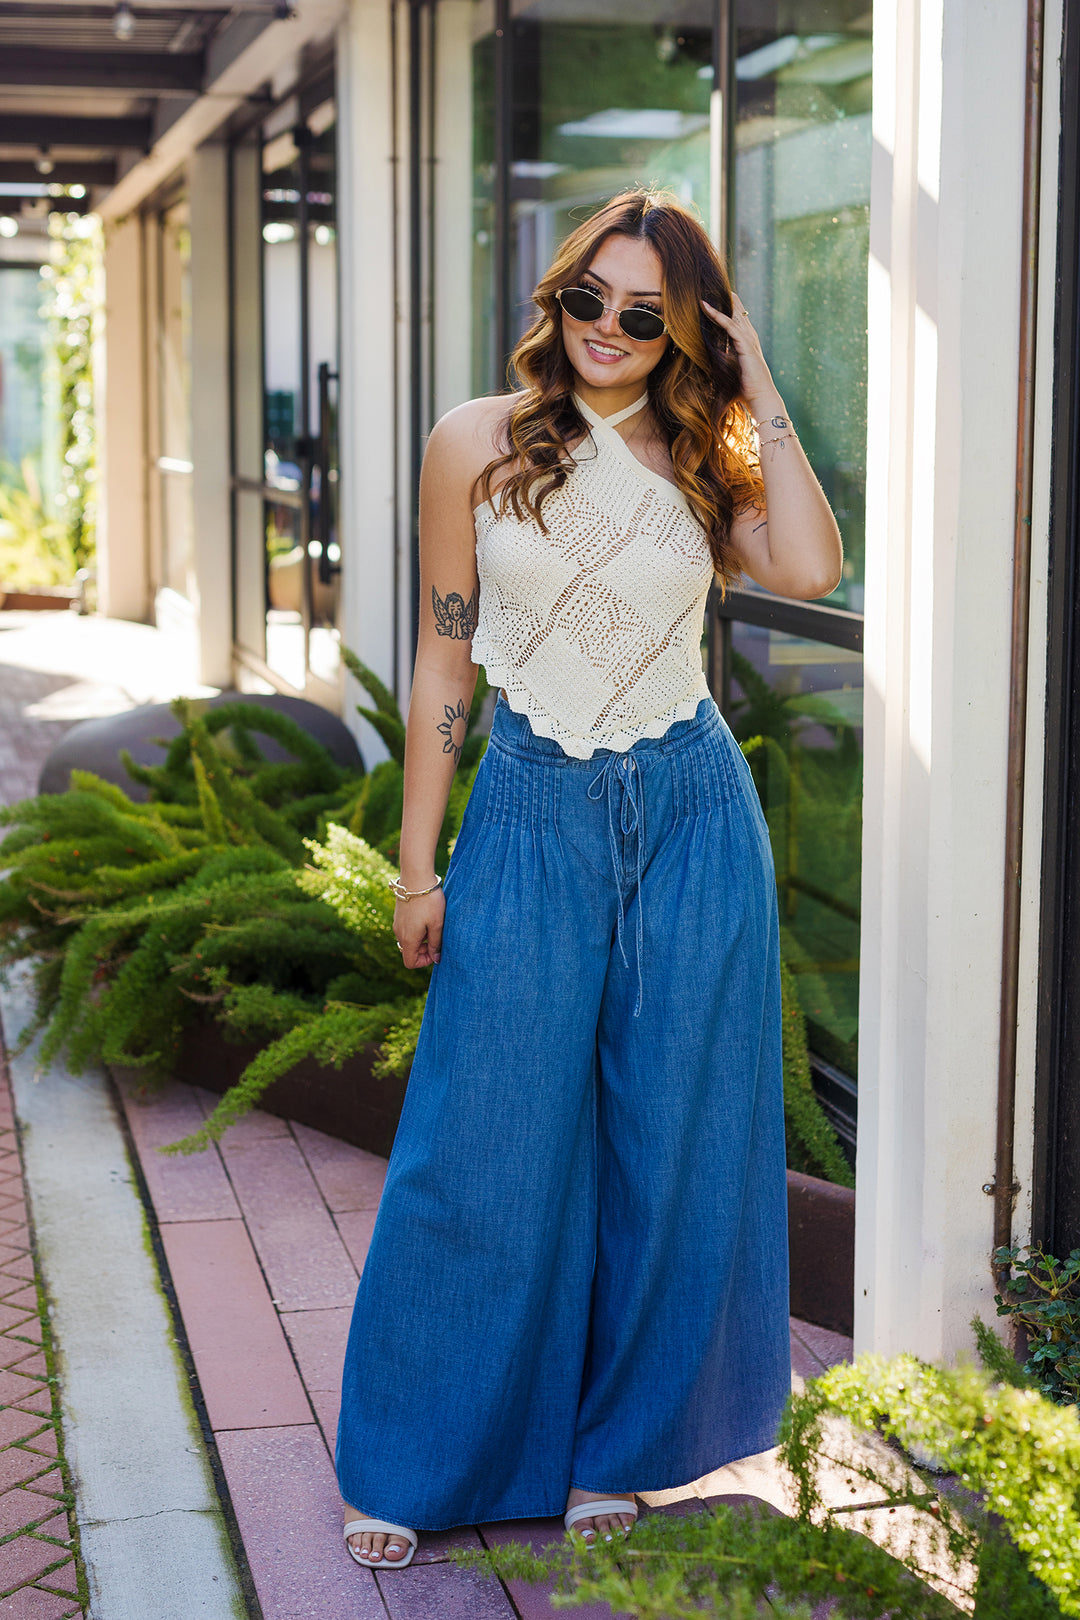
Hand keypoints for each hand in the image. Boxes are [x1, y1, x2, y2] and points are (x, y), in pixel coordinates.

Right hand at [394, 888, 444, 968]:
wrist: (416, 877)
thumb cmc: (429, 902)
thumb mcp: (437, 924)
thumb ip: (435, 944)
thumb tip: (436, 958)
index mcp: (408, 939)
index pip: (410, 963)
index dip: (424, 962)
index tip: (435, 950)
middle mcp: (399, 933)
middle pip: (409, 952)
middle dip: (424, 950)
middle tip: (437, 938)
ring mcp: (397, 923)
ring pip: (408, 940)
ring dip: (421, 939)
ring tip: (433, 925)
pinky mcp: (398, 915)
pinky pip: (406, 930)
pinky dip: (416, 930)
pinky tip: (426, 918)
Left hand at [701, 295, 778, 417]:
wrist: (760, 397)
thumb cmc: (745, 389)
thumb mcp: (730, 371)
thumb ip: (721, 362)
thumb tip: (707, 360)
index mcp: (746, 342)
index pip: (737, 319)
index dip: (728, 307)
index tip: (715, 297)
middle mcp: (749, 337)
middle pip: (737, 312)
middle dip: (725, 299)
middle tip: (711, 285)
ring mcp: (748, 339)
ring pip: (732, 315)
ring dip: (718, 302)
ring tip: (705, 291)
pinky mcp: (745, 345)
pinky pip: (730, 325)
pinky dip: (717, 315)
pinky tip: (706, 307)